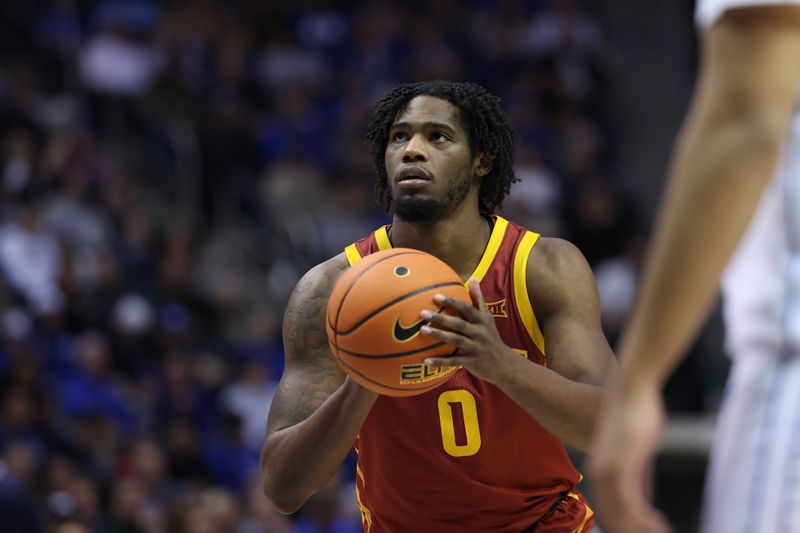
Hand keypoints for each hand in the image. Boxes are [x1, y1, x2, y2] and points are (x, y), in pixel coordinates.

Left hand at [420, 277, 516, 383]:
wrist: (504, 364)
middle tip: (423, 313)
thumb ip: (478, 299)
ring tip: (422, 330)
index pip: (467, 309)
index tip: (436, 296)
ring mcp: (475, 348)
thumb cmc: (491, 337)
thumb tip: (472, 278)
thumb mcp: (488, 317)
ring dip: (438, 335)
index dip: (452, 302)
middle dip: (441, 318)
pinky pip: (453, 361)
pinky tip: (425, 360)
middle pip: (458, 324)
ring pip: (455, 340)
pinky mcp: (471, 362)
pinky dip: (440, 361)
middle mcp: (479, 333)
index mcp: (481, 320)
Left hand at [589, 384, 670, 532]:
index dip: (626, 526)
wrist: (631, 389)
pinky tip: (660, 527)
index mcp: (600, 470)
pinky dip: (645, 521)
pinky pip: (631, 504)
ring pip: (621, 516)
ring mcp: (609, 471)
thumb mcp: (635, 451)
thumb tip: (643, 497)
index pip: (609, 510)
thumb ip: (637, 475)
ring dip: (642, 529)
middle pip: (613, 518)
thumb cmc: (635, 414)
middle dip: (634, 531)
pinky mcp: (622, 467)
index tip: (646, 531)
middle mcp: (599, 474)